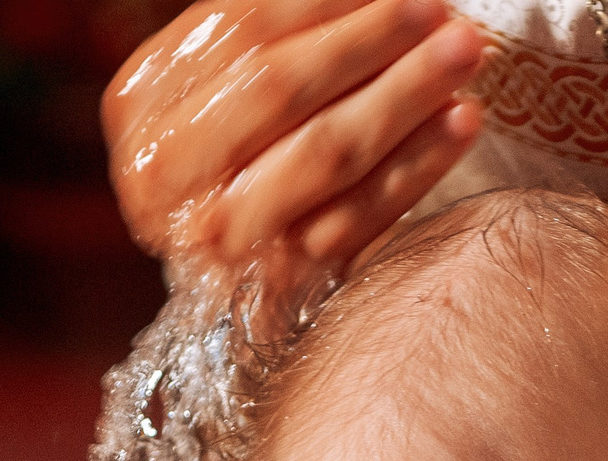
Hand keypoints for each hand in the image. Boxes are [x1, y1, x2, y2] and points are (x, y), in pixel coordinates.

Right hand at [101, 0, 485, 284]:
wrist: (222, 285)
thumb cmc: (233, 157)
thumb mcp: (221, 88)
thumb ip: (267, 37)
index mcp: (143, 100)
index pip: (242, 29)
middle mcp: (168, 171)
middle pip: (280, 87)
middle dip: (368, 40)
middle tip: (437, 10)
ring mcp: (224, 234)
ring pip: (325, 150)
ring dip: (405, 94)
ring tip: (464, 53)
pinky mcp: (282, 282)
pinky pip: (361, 215)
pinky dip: (418, 164)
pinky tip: (461, 121)